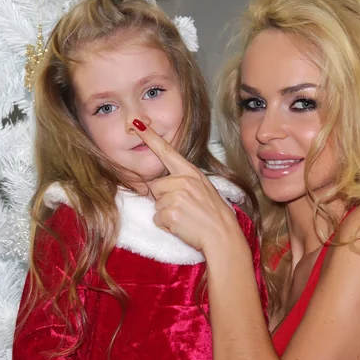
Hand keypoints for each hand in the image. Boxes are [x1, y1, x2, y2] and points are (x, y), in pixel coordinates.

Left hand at [133, 119, 241, 252]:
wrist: (223, 235)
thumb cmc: (213, 214)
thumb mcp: (203, 188)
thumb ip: (183, 181)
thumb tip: (160, 185)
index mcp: (191, 172)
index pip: (167, 151)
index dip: (150, 137)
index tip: (137, 124)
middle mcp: (183, 181)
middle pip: (155, 186)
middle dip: (163, 198)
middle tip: (183, 208)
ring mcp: (176, 196)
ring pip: (156, 204)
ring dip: (166, 214)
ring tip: (186, 218)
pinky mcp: (171, 213)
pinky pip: (157, 219)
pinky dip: (166, 225)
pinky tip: (182, 226)